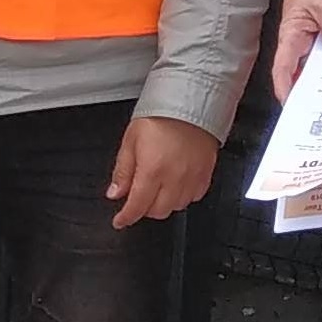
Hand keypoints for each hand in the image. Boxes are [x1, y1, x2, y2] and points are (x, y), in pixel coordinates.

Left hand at [107, 114, 216, 228]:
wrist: (190, 100)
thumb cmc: (160, 115)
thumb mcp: (131, 140)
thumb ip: (123, 170)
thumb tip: (115, 192)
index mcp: (152, 170)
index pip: (137, 207)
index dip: (126, 218)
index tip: (120, 220)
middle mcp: (174, 178)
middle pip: (157, 211)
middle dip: (144, 209)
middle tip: (137, 197)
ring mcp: (192, 178)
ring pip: (176, 207)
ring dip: (163, 203)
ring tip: (156, 188)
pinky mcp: (206, 174)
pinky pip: (194, 197)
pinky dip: (183, 196)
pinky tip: (175, 185)